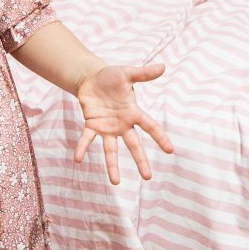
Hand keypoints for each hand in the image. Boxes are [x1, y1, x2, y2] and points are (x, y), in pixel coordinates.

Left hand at [73, 63, 173, 184]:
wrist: (92, 79)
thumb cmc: (112, 77)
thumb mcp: (127, 73)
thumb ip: (143, 73)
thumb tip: (163, 66)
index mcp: (134, 112)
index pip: (150, 126)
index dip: (160, 137)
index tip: (170, 150)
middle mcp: (123, 124)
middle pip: (133, 145)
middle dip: (140, 160)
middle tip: (148, 177)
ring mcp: (108, 127)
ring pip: (111, 149)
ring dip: (112, 165)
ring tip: (115, 182)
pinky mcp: (92, 126)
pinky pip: (87, 139)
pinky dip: (83, 148)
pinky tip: (78, 159)